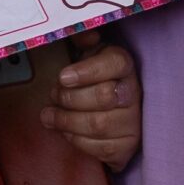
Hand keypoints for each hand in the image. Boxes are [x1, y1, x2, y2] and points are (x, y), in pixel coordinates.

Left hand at [46, 38, 140, 169]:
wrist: (110, 113)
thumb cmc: (92, 79)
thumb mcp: (86, 54)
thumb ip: (81, 40)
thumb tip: (84, 35)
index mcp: (124, 65)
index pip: (115, 64)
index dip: (88, 71)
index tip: (63, 77)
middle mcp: (134, 93)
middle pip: (103, 97)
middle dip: (70, 99)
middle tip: (53, 96)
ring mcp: (134, 122)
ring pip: (99, 125)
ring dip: (67, 121)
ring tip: (49, 116)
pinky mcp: (127, 147)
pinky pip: (100, 148)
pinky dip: (76, 141)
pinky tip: (65, 131)